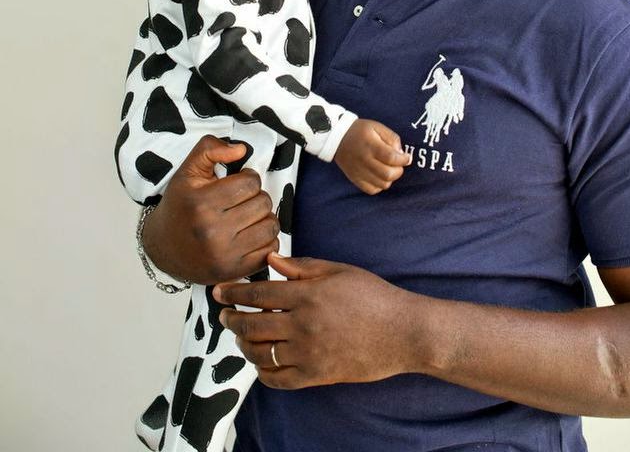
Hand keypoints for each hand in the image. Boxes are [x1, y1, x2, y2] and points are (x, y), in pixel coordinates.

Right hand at [142, 136, 279, 284]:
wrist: (163, 247)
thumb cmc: (180, 205)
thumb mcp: (188, 171)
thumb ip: (211, 149)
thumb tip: (242, 150)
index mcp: (201, 203)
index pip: (250, 182)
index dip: (247, 178)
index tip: (236, 184)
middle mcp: (213, 231)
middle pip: (263, 202)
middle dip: (256, 197)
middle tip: (240, 201)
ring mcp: (225, 255)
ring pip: (271, 226)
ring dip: (263, 218)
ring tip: (247, 217)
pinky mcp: (235, 272)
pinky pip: (270, 251)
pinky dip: (266, 240)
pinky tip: (249, 235)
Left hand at [213, 252, 419, 388]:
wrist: (402, 332)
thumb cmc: (373, 296)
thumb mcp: (338, 271)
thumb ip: (301, 266)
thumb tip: (271, 260)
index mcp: (308, 294)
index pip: (259, 293)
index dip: (234, 292)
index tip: (218, 291)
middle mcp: (303, 325)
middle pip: (252, 324)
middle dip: (231, 319)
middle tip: (224, 315)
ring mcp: (308, 353)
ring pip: (260, 353)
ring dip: (243, 344)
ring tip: (240, 335)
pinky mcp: (316, 376)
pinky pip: (278, 378)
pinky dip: (262, 370)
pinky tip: (260, 360)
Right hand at [334, 118, 410, 193]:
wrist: (337, 137)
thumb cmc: (360, 131)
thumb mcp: (377, 127)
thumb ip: (392, 138)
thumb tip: (401, 153)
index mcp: (371, 145)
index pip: (391, 158)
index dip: (403, 160)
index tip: (407, 158)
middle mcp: (364, 160)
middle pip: (388, 174)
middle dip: (398, 171)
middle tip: (398, 164)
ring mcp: (359, 172)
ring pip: (382, 184)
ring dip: (390, 179)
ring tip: (388, 169)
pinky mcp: (354, 179)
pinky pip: (372, 190)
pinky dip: (379, 185)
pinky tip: (379, 176)